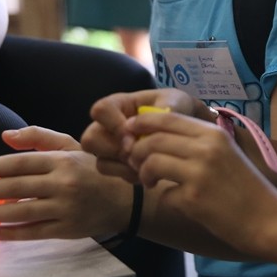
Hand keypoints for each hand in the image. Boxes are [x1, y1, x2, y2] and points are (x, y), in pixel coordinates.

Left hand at [0, 126, 130, 240]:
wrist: (126, 200)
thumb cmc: (93, 169)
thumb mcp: (72, 146)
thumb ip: (39, 138)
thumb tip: (5, 136)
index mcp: (62, 161)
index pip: (20, 163)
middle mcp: (63, 184)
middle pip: (17, 187)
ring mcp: (65, 208)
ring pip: (22, 212)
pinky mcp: (67, 229)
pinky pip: (35, 232)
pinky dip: (13, 233)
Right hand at [82, 88, 210, 181]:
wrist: (186, 129)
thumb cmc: (177, 108)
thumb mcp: (175, 102)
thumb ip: (163, 109)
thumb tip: (148, 129)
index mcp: (120, 104)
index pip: (100, 110)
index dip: (113, 123)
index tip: (134, 133)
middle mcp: (108, 126)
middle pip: (90, 139)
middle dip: (113, 148)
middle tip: (136, 152)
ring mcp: (110, 147)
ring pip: (98, 160)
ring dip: (121, 164)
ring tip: (144, 162)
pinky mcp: (116, 164)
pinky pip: (111, 173)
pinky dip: (127, 174)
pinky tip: (146, 171)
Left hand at [120, 111, 276, 255]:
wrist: (267, 219)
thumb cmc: (245, 187)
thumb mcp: (226, 154)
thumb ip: (197, 143)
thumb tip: (159, 136)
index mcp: (213, 134)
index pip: (167, 117)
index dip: (142, 122)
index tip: (130, 131)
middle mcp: (206, 148)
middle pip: (153, 139)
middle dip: (137, 151)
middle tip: (137, 164)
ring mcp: (199, 173)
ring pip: (152, 162)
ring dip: (144, 173)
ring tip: (151, 182)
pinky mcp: (194, 198)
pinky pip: (164, 193)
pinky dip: (166, 197)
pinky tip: (180, 202)